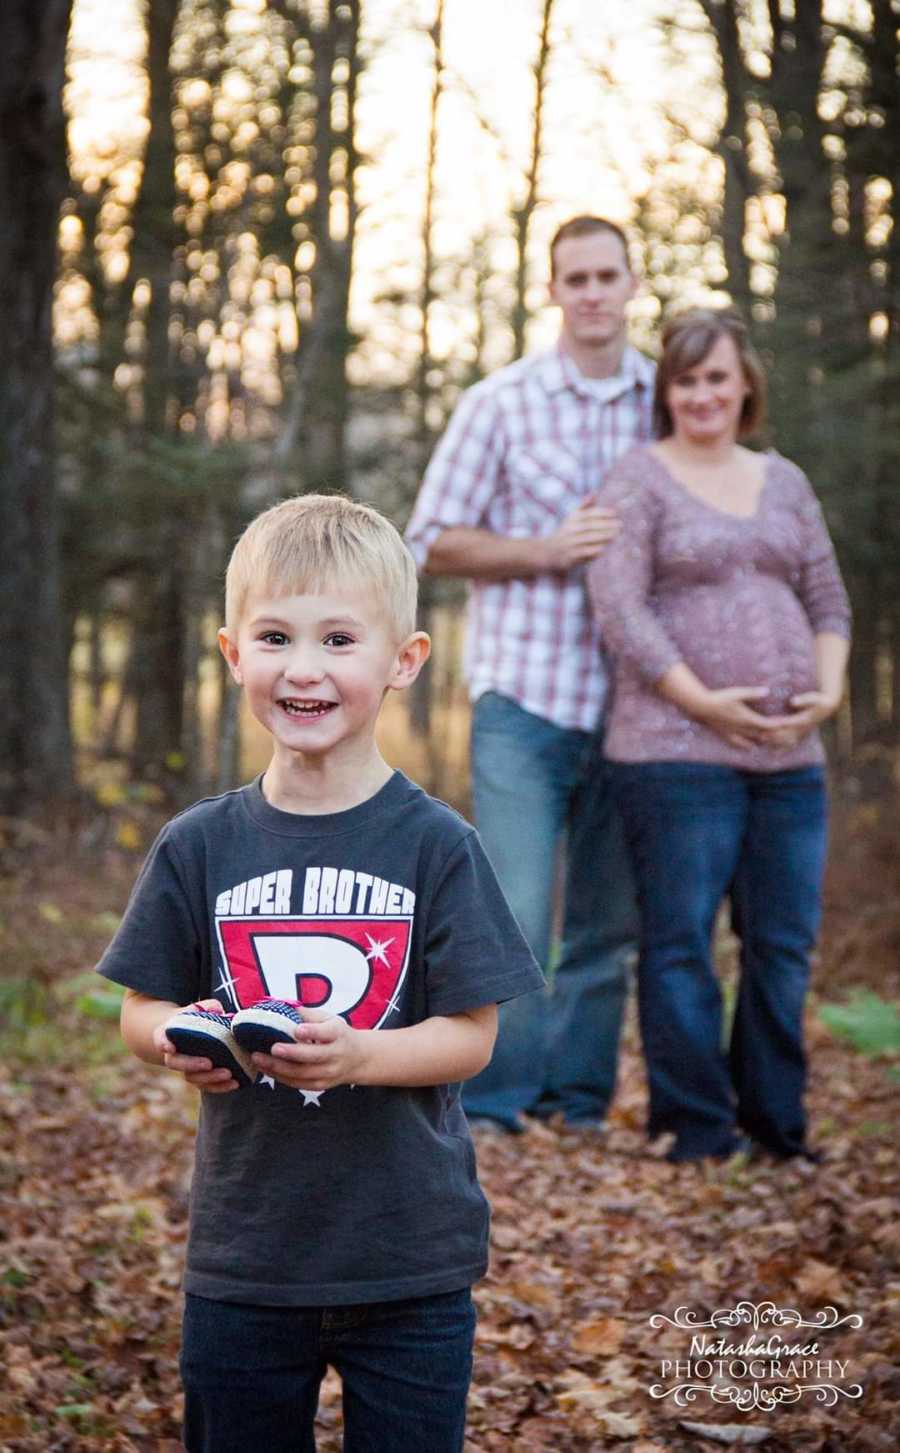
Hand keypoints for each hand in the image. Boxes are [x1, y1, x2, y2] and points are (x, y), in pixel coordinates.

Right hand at [154, 998, 240, 1093]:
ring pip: (193, 1078)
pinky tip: (235, 1083)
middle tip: (208, 1063)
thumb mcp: (199, 1008)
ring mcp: (186, 1069)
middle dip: (192, 1064)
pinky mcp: (200, 1078)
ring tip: (228, 1073)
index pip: (161, 1040)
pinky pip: (206, 1086)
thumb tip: (218, 1010)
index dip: (164, 1044)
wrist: (191, 1035)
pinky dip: (220, 1086)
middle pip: (177, 1063)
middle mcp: (173, 1055)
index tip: (169, 1048)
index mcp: (168, 1035)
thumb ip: (208, 1006)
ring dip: (210, 1078)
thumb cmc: (195, 1017)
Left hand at [251, 1008, 365, 1091]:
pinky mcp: (320, 1085)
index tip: (297, 1029)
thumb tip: (281, 1006)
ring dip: (278, 1067)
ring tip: (259, 1058)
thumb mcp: (330, 1019)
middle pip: (313, 1056)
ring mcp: (328, 1073)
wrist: (358, 1059)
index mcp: (338, 1034)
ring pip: (302, 1073)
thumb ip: (308, 1015)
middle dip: (291, 1053)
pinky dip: (280, 1077)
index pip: (327, 1033)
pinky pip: (298, 1083)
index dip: (312, 1032)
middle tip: (273, 1047)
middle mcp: (336, 1055)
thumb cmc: (338, 1035)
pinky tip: (265, 1068)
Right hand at [540, 497, 619, 571]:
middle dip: (606, 525)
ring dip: (604, 537)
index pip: (589, 513)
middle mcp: (571, 529)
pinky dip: (596, 549)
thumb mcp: (572, 518)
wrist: (549, 552)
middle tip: (620, 525)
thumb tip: (594, 493)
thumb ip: (584, 506)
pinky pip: (585, 552)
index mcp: (573, 518)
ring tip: (616, 535)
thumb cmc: (567, 533)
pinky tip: (605, 548)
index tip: (616, 513)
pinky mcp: (571, 555)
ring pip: (589, 538)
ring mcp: (571, 543)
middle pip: (590, 526)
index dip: (602, 512)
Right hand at [693, 686, 792, 749]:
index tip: (787, 723)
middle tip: (784, 732)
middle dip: (774, 735)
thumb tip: (767, 691)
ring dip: (763, 741)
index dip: (779, 725)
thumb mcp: (737, 693)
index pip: (768, 725)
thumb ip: (753, 694)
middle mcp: (742, 729)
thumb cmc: (720, 698)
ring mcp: (735, 734)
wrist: (702, 707)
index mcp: (747, 718)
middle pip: (763, 736)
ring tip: (771, 738)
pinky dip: (749, 746)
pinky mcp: (727, 736)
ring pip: (753, 742)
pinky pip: (740, 745)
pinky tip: (752, 745)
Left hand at [760, 690, 841, 750]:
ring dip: (775, 743)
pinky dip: (782, 749)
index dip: (778, 724)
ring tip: (761, 742)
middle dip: (773, 735)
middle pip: (786, 735)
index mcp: (804, 720)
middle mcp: (802, 730)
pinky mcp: (800, 736)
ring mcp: (801, 734)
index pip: (789, 723)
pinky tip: (772, 752)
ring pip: (787, 742)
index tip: (768, 724)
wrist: (825, 709)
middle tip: (759, 735)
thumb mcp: (814, 698)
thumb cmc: (818, 701)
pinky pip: (791, 745)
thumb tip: (793, 702)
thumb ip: (805, 700)